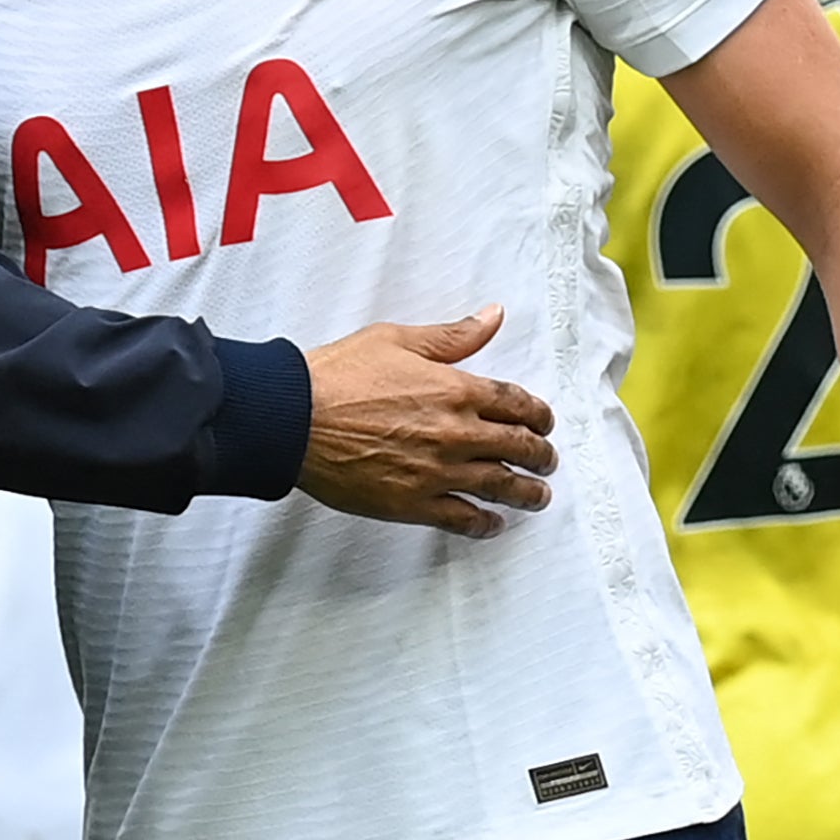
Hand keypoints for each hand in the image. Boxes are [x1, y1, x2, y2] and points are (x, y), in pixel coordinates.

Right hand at [299, 307, 556, 537]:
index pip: (516, 403)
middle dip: (540, 454)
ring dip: (527, 492)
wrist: (293, 419)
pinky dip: (484, 524)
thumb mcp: (397, 339)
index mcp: (454, 390)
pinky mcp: (413, 504)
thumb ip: (452, 335)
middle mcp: (455, 433)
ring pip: (500, 486)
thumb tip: (493, 316)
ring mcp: (437, 472)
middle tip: (547, 459)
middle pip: (517, 446)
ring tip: (538, 496)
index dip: (538, 414)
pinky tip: (493, 524)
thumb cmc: (337, 376)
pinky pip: (463, 519)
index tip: (544, 422)